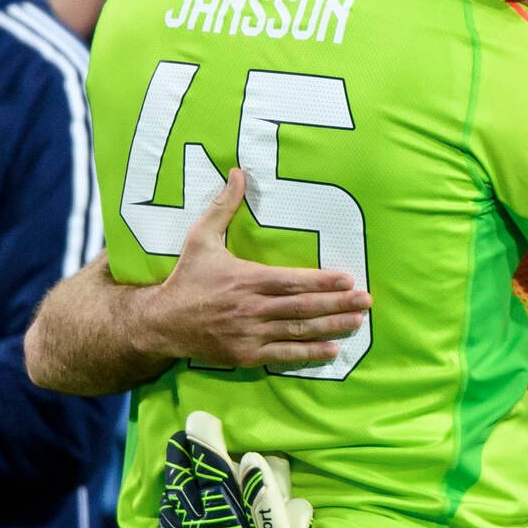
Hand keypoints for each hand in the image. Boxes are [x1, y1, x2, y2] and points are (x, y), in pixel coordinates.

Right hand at [151, 168, 370, 368]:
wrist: (161, 322)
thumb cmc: (186, 278)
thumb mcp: (200, 238)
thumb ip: (223, 207)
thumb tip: (238, 173)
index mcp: (247, 279)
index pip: (293, 281)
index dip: (322, 281)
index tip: (348, 279)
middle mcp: (253, 308)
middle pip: (303, 308)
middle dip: (338, 305)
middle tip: (366, 301)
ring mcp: (251, 334)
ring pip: (298, 331)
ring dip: (331, 327)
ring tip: (357, 322)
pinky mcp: (246, 355)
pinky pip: (284, 355)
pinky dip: (308, 353)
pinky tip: (332, 350)